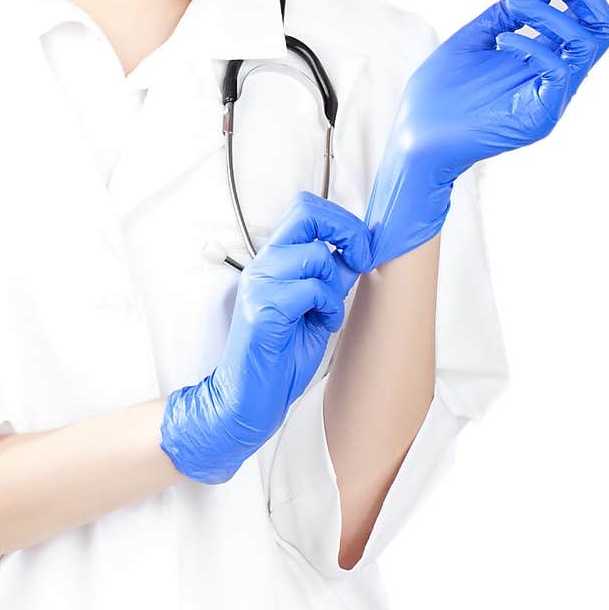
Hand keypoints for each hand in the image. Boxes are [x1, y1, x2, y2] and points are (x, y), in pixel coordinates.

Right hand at [160, 193, 371, 482]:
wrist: (245, 399)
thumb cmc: (279, 358)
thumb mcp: (315, 310)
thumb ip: (330, 279)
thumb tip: (358, 251)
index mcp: (274, 262)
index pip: (306, 210)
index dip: (342, 221)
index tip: (362, 249)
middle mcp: (264, 265)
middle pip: (307, 212)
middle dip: (347, 230)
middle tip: (362, 258)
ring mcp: (260, 284)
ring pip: (316, 256)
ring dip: (334, 286)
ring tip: (327, 313)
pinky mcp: (263, 308)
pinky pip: (310, 289)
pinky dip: (327, 307)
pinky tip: (321, 324)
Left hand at [365, 0, 608, 268]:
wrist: (414, 137)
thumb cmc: (439, 94)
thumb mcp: (472, 40)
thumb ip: (505, 14)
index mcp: (543, 60)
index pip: (583, 18)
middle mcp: (554, 78)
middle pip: (600, 28)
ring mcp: (549, 99)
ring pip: (586, 45)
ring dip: (553, 15)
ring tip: (514, 10)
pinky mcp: (537, 117)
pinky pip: (559, 72)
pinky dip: (536, 44)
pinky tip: (504, 39)